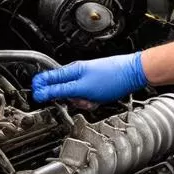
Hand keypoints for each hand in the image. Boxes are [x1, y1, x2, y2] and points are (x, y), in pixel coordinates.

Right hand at [31, 53, 146, 103]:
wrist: (133, 74)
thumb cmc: (112, 77)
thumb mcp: (82, 88)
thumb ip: (60, 91)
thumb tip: (41, 93)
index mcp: (70, 71)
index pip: (46, 78)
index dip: (41, 90)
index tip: (40, 99)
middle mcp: (76, 74)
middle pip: (60, 91)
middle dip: (67, 100)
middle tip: (76, 100)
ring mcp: (86, 80)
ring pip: (74, 96)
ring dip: (81, 102)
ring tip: (90, 100)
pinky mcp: (94, 86)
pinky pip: (86, 98)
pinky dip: (91, 102)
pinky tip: (97, 100)